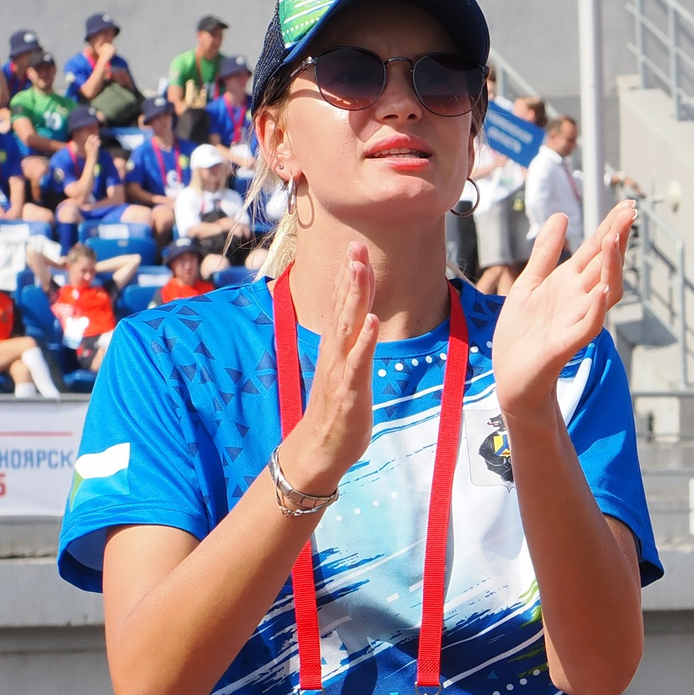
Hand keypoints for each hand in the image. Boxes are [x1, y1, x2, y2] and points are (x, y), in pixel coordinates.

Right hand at [273, 242, 379, 495]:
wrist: (320, 449)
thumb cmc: (337, 410)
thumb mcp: (346, 371)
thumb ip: (352, 345)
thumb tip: (360, 322)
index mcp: (336, 347)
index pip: (342, 305)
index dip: (349, 277)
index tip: (355, 247)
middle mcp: (335, 353)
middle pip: (343, 308)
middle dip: (351, 276)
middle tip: (356, 246)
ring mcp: (340, 369)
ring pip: (348, 327)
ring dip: (354, 297)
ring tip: (359, 269)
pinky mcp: (349, 389)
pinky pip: (357, 361)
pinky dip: (365, 340)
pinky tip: (373, 320)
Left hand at [491, 201, 633, 415]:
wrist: (511, 378)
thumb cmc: (522, 335)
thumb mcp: (529, 283)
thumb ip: (545, 252)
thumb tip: (561, 216)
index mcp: (569, 282)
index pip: (596, 250)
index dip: (610, 227)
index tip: (626, 204)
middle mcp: (579, 298)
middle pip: (605, 264)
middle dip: (617, 238)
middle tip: (630, 212)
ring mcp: (576, 320)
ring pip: (605, 291)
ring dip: (611, 267)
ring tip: (613, 241)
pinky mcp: (566, 343)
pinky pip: (589, 324)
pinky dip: (597, 307)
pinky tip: (601, 289)